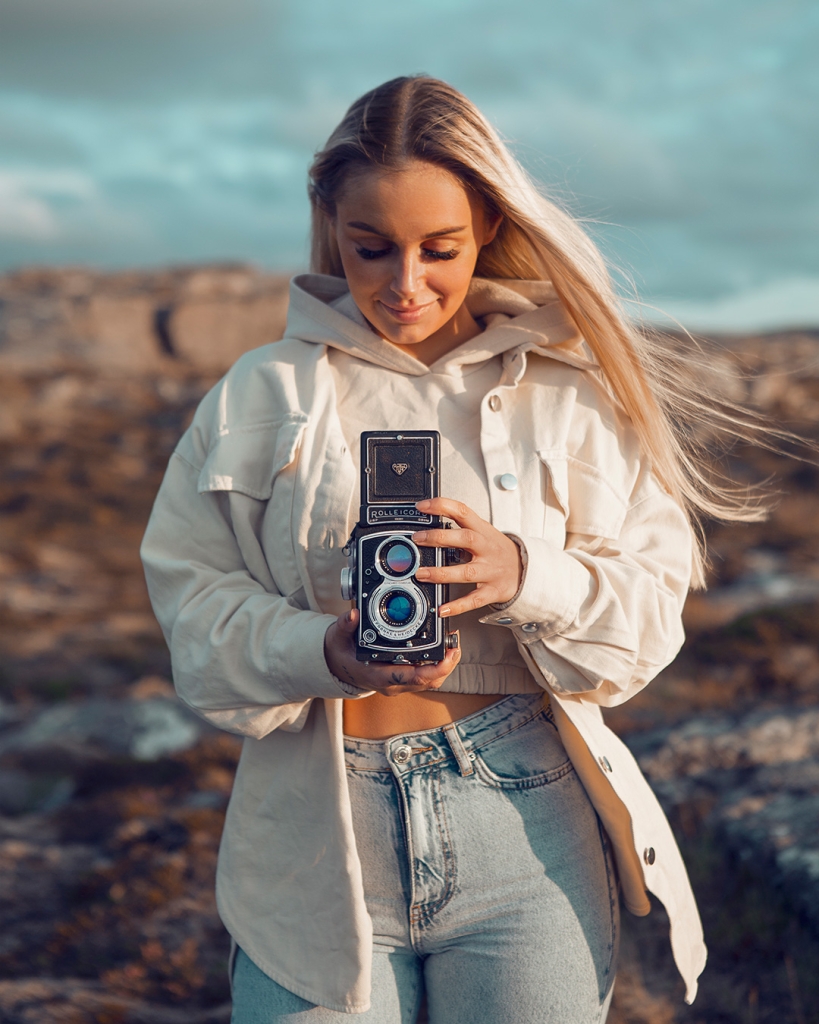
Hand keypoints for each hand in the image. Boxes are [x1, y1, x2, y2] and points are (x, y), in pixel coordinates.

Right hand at [324, 608, 460, 695]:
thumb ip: (344, 625)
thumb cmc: (339, 653)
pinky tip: (441, 649)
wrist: (335, 666)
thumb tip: (353, 614)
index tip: (448, 654)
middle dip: (447, 664)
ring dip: (444, 665)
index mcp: (379, 675)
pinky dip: (436, 665)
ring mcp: (398, 683)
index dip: (436, 669)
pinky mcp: (402, 679)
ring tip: (452, 644)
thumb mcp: (337, 637)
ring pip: (429, 681)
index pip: (413, 677)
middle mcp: (392, 683)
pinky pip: (424, 677)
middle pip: (429, 681)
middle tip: (455, 643)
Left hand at [412, 497, 522, 616]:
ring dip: (441, 573)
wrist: (527, 571)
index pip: (463, 512)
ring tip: (421, 574)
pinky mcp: (492, 591)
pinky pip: (474, 599)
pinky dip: (457, 605)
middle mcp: (487, 548)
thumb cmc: (497, 551)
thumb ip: (460, 529)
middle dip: (439, 538)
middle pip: (465, 539)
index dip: (442, 506)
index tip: (422, 507)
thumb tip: (428, 529)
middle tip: (418, 539)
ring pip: (466, 571)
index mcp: (483, 531)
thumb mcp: (484, 533)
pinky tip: (442, 608)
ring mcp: (490, 570)